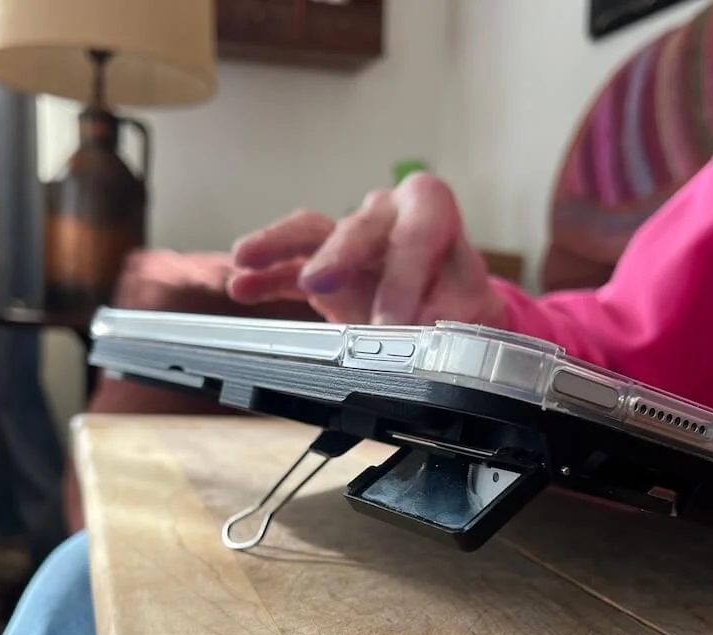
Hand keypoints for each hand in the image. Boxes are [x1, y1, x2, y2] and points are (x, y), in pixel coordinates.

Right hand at [227, 173, 506, 327]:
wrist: (447, 308)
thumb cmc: (461, 301)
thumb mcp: (472, 311)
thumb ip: (454, 322)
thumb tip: (430, 344)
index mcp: (431, 212)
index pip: (419, 228)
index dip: (406, 275)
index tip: (394, 323)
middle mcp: (386, 215)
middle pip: (359, 224)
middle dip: (340, 253)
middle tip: (320, 283)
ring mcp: (349, 238)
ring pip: (313, 233)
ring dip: (279, 245)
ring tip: (246, 258)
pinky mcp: (322, 266)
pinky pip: (290, 267)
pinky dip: (266, 277)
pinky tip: (240, 287)